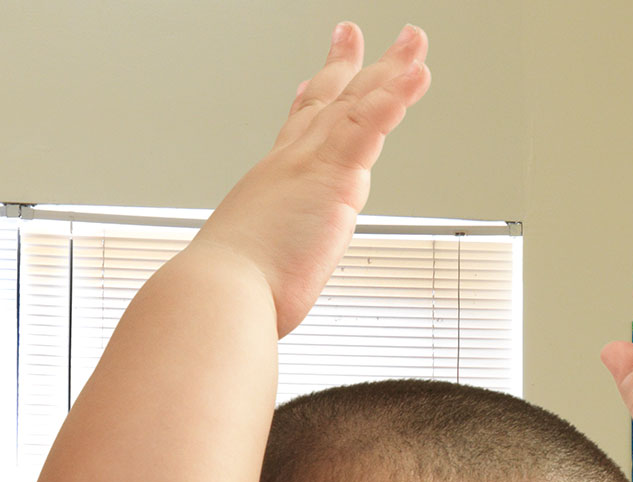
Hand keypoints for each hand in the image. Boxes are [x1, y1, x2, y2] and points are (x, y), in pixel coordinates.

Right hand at [189, 21, 430, 335]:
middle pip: (329, 104)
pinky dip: (393, 99)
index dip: (308, 103)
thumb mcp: (246, 269)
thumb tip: (254, 296)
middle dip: (348, 66)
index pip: (295, 134)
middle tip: (354, 33)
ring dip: (390, 69)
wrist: (217, 296)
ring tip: (414, 43)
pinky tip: (414, 76)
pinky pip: (369, 128)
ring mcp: (313, 166)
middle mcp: (292, 165)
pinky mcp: (333, 178)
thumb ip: (258, 269)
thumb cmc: (229, 294)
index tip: (314, 80)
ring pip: (359, 105)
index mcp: (274, 185)